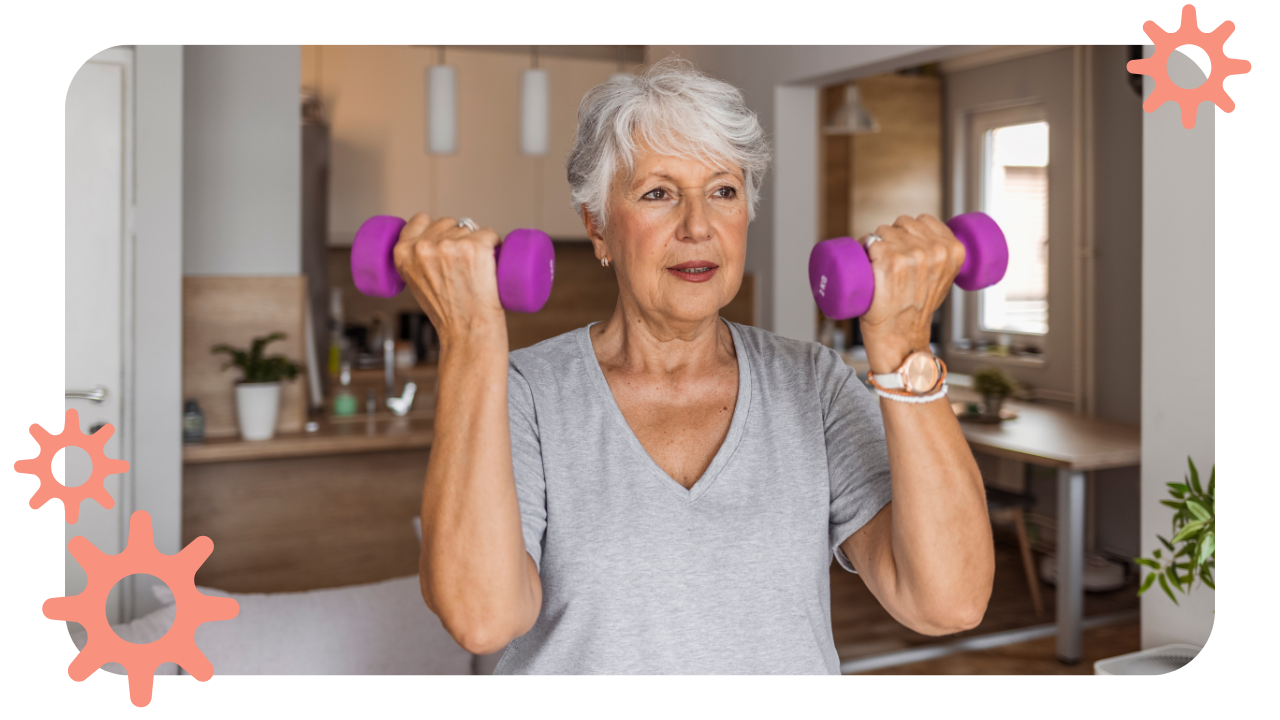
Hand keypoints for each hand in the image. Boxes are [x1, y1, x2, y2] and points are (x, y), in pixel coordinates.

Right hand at [392, 213, 505, 345]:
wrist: (467, 332)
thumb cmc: (447, 313)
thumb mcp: (416, 283)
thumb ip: (417, 261)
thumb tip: (434, 243)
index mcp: (403, 253)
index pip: (420, 219)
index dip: (436, 228)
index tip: (445, 240)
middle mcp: (424, 246)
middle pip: (449, 223)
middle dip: (458, 237)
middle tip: (463, 266)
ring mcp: (450, 245)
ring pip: (470, 228)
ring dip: (477, 242)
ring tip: (475, 271)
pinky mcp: (476, 247)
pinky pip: (491, 234)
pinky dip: (495, 245)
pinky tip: (492, 262)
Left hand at [858, 214, 964, 374]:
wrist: (899, 335)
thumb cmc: (916, 309)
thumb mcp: (942, 280)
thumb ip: (941, 258)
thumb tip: (928, 240)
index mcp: (953, 250)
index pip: (924, 220)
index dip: (910, 231)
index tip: (905, 248)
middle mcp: (935, 250)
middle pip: (902, 223)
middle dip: (893, 237)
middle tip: (890, 263)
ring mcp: (911, 254)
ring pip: (883, 230)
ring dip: (876, 243)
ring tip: (879, 267)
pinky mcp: (888, 260)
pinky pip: (869, 241)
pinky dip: (863, 250)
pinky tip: (868, 266)